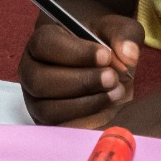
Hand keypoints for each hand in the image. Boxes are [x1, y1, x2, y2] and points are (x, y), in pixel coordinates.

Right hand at [18, 13, 141, 127]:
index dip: (76, 52)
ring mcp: (36, 99)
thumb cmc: (102, 46)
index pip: (46, 44)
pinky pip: (61, 128)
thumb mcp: (116, 31)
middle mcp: (31, 70)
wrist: (101, 68)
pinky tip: (108, 109)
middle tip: (112, 78)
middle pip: (41, 80)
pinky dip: (86, 121)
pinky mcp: (48, 122)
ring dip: (85, 104)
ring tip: (115, 93)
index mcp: (41, 41)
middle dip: (81, 81)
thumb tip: (128, 55)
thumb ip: (124, 35)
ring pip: (49, 109)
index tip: (106, 56)